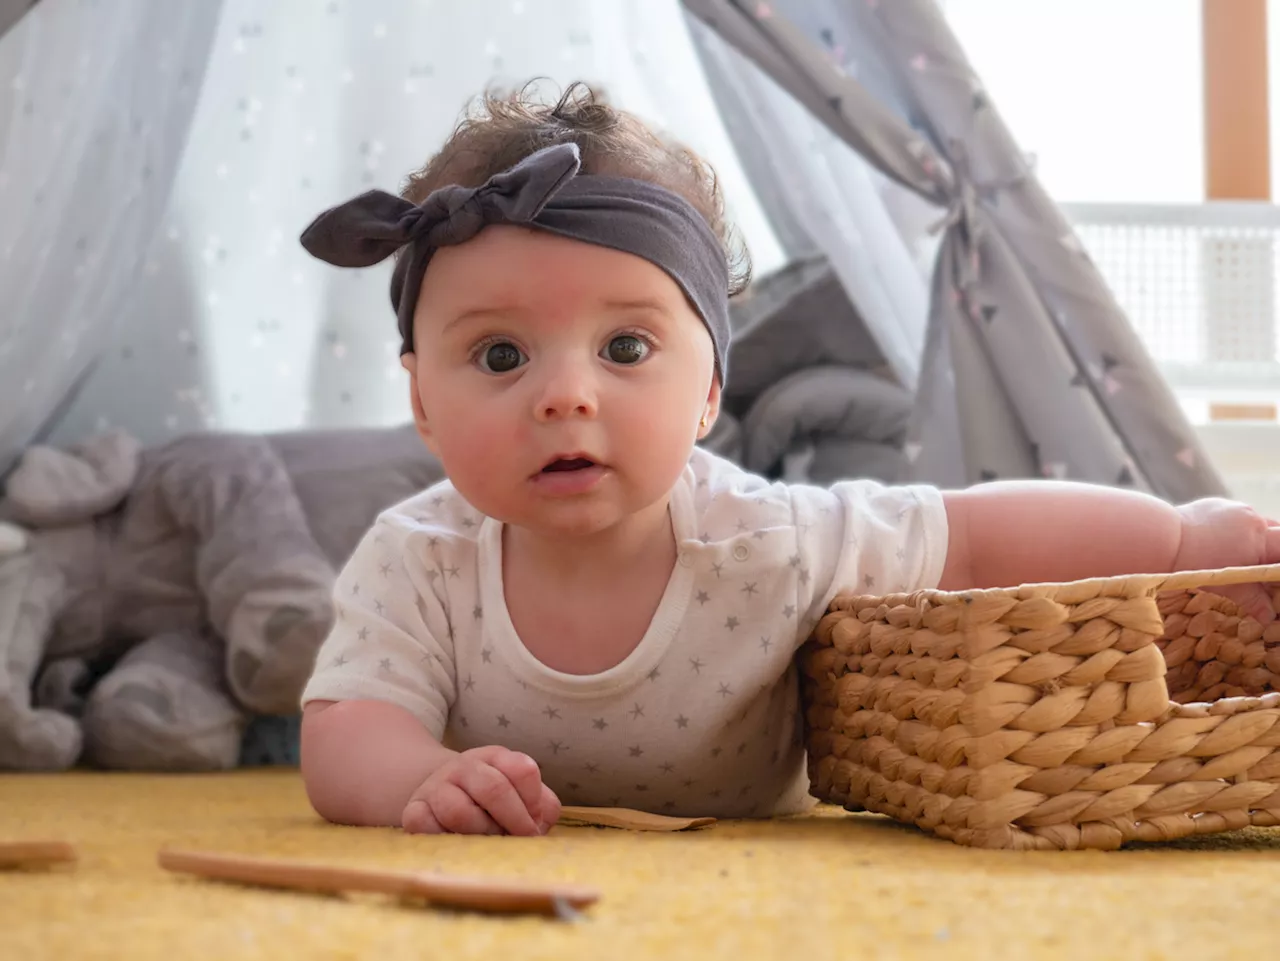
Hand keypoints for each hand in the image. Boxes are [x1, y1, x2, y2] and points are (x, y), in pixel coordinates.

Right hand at [401, 745, 560, 835]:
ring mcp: (436, 787)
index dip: (534, 800)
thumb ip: (541, 806)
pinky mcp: (413, 810)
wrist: (439, 795)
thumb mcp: (519, 794)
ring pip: (459, 811)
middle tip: (521, 840)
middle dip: (514, 821)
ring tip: (490, 843)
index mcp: (495, 758)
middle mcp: (464, 767)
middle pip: (494, 789)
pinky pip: (423, 825)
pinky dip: (443, 838)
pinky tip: (457, 844)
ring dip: (481, 834)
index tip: (536, 821)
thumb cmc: (488, 801)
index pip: (522, 770)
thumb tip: (541, 823)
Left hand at [1173, 498, 1279, 622]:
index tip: (1276, 573)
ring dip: (1258, 537)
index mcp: (1260, 539)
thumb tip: (1269, 616)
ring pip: (1258, 523)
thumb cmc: (1195, 565)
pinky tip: (1221, 541)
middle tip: (1267, 565)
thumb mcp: (1228, 586)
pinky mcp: (1217, 504)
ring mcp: (1235, 508)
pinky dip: (1237, 529)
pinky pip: (1236, 515)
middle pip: (1279, 533)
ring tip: (1245, 554)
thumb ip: (1253, 600)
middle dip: (1276, 549)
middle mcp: (1252, 519)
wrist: (1161, 539)